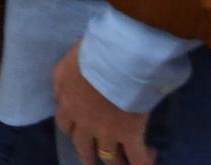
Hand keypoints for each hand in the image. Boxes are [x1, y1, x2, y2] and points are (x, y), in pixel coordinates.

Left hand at [55, 45, 156, 164]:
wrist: (116, 60)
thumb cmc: (91, 56)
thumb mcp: (65, 66)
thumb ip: (61, 82)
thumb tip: (59, 95)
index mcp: (68, 104)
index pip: (65, 124)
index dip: (72, 129)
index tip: (77, 130)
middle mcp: (85, 123)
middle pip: (82, 146)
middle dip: (87, 155)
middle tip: (91, 161)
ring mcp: (107, 132)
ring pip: (108, 156)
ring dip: (114, 162)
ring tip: (120, 164)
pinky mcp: (130, 135)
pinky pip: (138, 158)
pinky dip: (143, 162)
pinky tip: (150, 157)